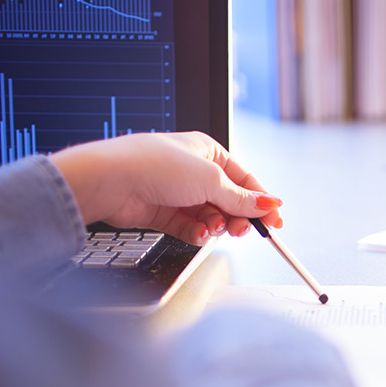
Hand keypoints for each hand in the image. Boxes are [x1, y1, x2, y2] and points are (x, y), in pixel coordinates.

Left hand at [50, 132, 282, 245]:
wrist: (111, 180)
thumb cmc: (155, 164)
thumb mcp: (211, 180)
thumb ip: (241, 199)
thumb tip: (268, 204)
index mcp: (208, 152)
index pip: (244, 179)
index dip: (261, 200)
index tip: (275, 220)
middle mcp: (194, 172)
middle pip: (229, 201)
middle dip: (238, 216)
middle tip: (244, 229)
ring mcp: (178, 193)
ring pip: (211, 216)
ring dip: (217, 226)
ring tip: (216, 229)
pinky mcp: (165, 213)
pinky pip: (191, 227)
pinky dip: (197, 233)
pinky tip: (198, 234)